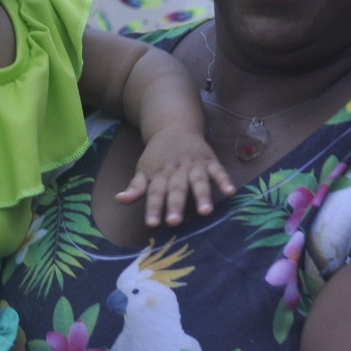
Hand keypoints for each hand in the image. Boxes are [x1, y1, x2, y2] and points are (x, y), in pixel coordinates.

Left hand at [115, 126, 234, 226]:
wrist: (174, 126)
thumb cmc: (158, 156)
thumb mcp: (143, 169)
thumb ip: (135, 187)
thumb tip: (119, 199)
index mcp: (159, 174)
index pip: (155, 193)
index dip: (153, 208)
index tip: (152, 224)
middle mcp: (177, 170)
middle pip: (176, 189)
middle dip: (176, 205)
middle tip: (175, 222)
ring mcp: (195, 165)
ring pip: (198, 181)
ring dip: (202, 196)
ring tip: (206, 212)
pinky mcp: (210, 161)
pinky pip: (218, 171)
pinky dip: (224, 180)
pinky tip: (230, 192)